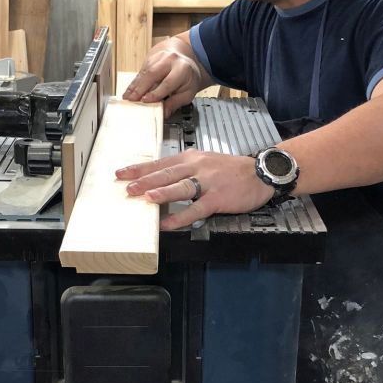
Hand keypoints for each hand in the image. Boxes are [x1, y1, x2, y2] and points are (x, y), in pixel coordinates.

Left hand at [116, 150, 274, 229]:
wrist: (261, 172)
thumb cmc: (232, 169)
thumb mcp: (206, 161)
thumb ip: (185, 169)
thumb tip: (160, 179)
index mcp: (191, 158)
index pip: (161, 162)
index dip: (140, 168)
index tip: (121, 173)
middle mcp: (197, 167)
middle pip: (166, 173)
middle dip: (144, 180)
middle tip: (125, 186)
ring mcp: (208, 183)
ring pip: (180, 187)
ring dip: (161, 192)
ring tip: (144, 198)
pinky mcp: (218, 198)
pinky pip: (196, 209)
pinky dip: (181, 217)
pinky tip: (168, 224)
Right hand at [122, 37, 209, 118]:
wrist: (184, 59)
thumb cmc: (187, 77)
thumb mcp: (188, 92)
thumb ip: (175, 102)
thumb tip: (163, 112)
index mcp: (183, 69)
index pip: (167, 82)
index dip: (155, 93)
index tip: (145, 100)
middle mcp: (170, 60)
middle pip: (152, 74)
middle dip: (140, 88)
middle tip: (132, 99)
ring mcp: (159, 57)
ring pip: (144, 71)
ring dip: (134, 85)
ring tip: (127, 96)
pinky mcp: (151, 58)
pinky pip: (141, 71)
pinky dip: (134, 82)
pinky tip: (129, 90)